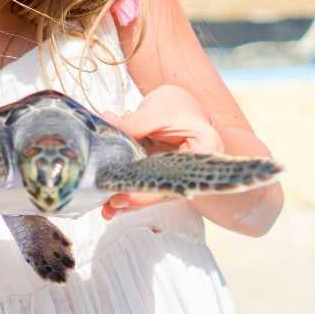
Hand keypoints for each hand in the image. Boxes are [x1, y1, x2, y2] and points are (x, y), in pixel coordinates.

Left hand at [99, 85, 224, 219]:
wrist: (177, 105)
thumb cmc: (176, 106)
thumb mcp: (157, 110)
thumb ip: (134, 121)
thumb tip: (108, 123)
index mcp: (206, 150)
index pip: (180, 177)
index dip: (154, 191)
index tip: (130, 195)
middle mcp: (196, 169)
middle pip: (166, 188)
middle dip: (139, 199)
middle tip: (114, 203)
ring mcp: (177, 174)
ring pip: (154, 191)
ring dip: (131, 200)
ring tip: (108, 208)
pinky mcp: (161, 175)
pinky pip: (146, 185)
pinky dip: (129, 191)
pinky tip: (110, 203)